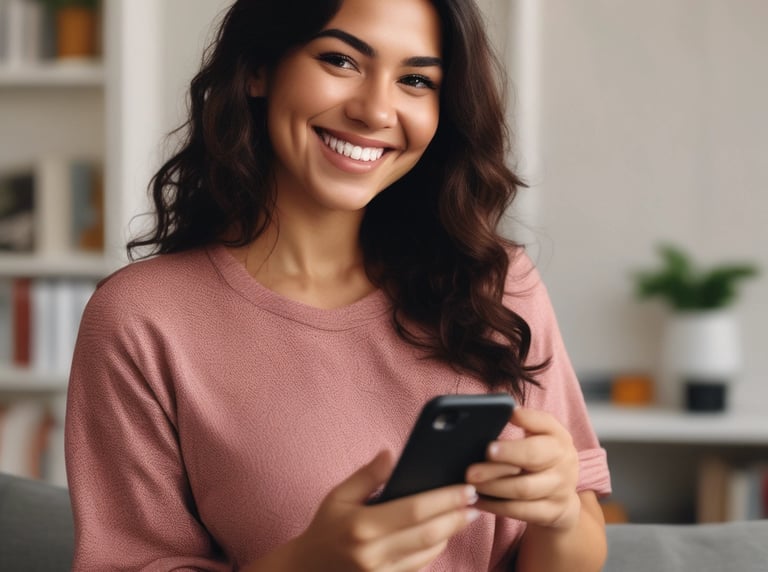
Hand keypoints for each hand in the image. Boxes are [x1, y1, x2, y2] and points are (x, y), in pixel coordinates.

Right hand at [287, 450, 479, 571]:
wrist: (306, 571)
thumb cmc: (325, 528)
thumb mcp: (338, 496)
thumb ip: (367, 475)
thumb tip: (392, 453)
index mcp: (363, 526)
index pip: (415, 510)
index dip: (445, 499)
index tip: (466, 488)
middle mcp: (374, 554)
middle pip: (429, 535)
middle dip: (457, 517)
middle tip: (475, 501)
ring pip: (429, 554)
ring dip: (450, 534)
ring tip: (463, 515)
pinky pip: (419, 567)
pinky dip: (434, 550)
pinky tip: (442, 534)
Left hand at [466, 407, 580, 530]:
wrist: (563, 496)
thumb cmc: (542, 457)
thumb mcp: (540, 435)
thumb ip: (525, 421)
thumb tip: (504, 410)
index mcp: (558, 437)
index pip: (543, 425)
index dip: (521, 426)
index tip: (490, 444)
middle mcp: (564, 461)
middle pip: (532, 458)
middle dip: (499, 462)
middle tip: (471, 469)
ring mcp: (561, 489)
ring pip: (523, 489)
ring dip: (493, 486)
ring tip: (470, 483)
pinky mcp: (553, 512)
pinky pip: (521, 511)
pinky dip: (496, 506)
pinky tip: (477, 500)